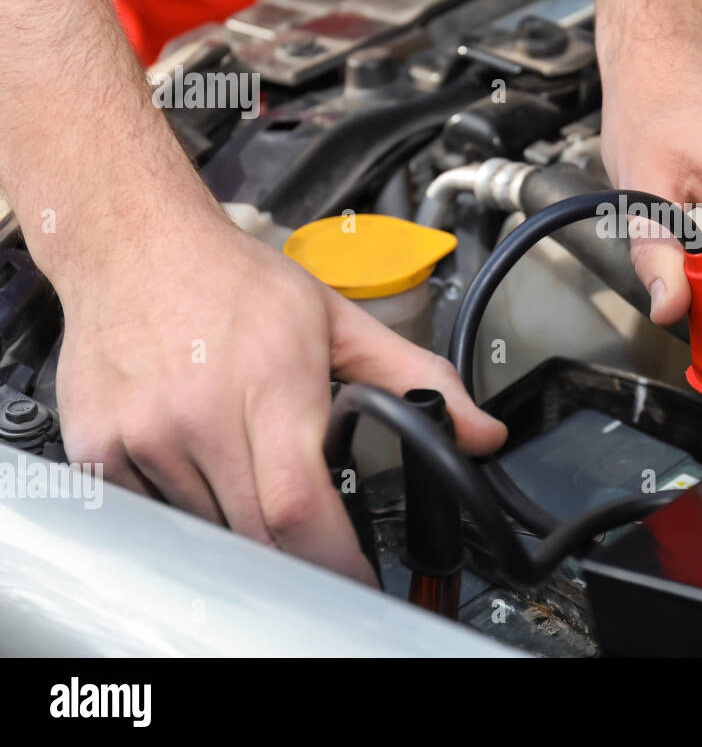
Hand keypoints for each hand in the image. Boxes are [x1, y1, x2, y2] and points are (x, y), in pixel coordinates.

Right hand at [53, 207, 505, 583]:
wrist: (134, 245)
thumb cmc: (235, 282)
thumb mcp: (339, 319)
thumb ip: (418, 378)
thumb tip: (482, 432)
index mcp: (271, 383)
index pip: (298, 504)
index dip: (333, 558)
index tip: (358, 577)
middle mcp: (200, 414)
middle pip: (255, 533)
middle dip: (295, 552)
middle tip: (317, 538)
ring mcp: (143, 435)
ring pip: (207, 530)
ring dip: (241, 527)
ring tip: (251, 475)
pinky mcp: (97, 449)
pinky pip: (152, 517)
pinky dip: (186, 513)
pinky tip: (201, 470)